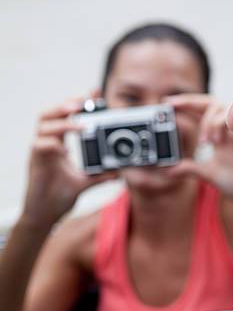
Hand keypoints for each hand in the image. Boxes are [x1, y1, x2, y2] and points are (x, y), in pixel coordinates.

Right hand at [22, 99, 117, 228]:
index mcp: (57, 144)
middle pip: (49, 113)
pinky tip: (65, 147)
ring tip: (80, 121)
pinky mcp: (34, 162)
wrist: (44, 215)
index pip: (64, 117)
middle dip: (66, 104)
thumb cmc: (58, 197)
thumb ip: (100, 175)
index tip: (93, 95)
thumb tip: (119, 172)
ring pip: (44, 124)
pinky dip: (53, 142)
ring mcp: (39, 151)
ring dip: (62, 120)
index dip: (76, 104)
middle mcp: (46, 143)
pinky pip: (40, 145)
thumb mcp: (85, 184)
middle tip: (84, 101)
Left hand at [166, 94, 232, 206]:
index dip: (185, 104)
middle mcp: (229, 128)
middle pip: (210, 102)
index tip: (166, 104)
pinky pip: (231, 116)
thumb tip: (168, 170)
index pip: (202, 111)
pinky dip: (219, 124)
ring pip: (220, 106)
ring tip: (206, 142)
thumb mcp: (209, 174)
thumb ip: (190, 169)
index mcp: (220, 135)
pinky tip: (217, 141)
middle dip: (189, 101)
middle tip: (171, 106)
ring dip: (208, 121)